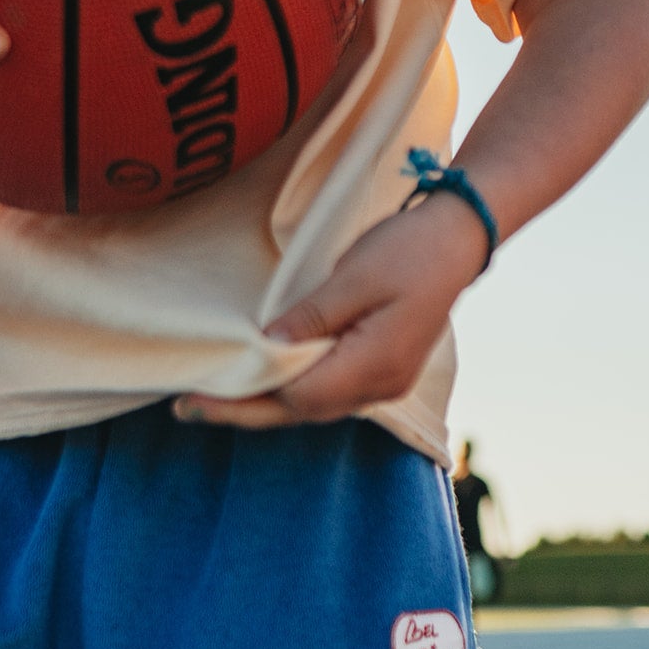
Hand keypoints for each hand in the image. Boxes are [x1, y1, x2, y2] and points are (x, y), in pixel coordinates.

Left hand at [174, 194, 490, 428]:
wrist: (461, 236)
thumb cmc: (409, 248)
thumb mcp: (353, 275)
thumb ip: (311, 317)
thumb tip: (268, 346)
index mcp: (373, 365)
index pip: (296, 398)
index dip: (244, 401)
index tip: (197, 397)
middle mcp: (380, 386)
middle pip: (299, 411)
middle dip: (243, 412)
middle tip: (187, 409)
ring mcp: (385, 383)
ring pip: (312, 407)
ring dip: (265, 405)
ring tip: (215, 400)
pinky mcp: (383, 372)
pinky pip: (326, 393)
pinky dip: (289, 392)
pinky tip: (262, 384)